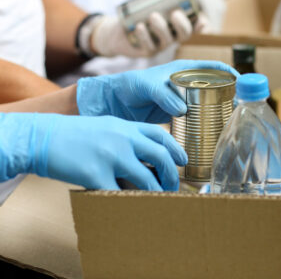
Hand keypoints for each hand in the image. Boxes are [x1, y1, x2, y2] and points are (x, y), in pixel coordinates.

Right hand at [0, 113, 186, 190]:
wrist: (44, 136)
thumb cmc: (74, 133)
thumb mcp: (106, 126)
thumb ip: (126, 137)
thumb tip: (144, 157)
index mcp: (125, 126)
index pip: (160, 135)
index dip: (175, 148)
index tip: (183, 160)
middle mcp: (123, 139)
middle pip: (160, 156)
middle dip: (172, 174)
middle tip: (174, 186)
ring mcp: (111, 156)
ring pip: (146, 179)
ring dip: (156, 193)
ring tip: (159, 201)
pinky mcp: (96, 174)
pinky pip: (119, 195)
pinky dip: (128, 204)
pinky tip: (132, 209)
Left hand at [77, 59, 238, 122]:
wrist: (115, 101)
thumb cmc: (130, 84)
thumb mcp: (147, 85)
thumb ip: (164, 94)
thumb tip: (182, 109)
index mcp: (183, 70)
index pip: (212, 68)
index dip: (228, 73)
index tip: (241, 82)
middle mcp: (185, 85)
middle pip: (212, 88)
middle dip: (226, 96)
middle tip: (236, 109)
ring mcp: (181, 101)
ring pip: (204, 105)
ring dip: (215, 113)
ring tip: (226, 123)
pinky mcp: (175, 116)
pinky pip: (192, 120)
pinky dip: (200, 125)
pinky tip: (207, 134)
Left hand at [90, 0, 208, 57]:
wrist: (118, 30)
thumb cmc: (138, 14)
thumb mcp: (149, 1)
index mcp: (176, 25)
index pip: (193, 28)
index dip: (201, 27)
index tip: (202, 21)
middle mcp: (172, 37)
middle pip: (184, 35)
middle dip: (182, 25)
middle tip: (175, 13)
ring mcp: (160, 46)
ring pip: (167, 41)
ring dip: (161, 28)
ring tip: (153, 16)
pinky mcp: (147, 52)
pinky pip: (149, 46)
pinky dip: (145, 36)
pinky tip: (140, 27)